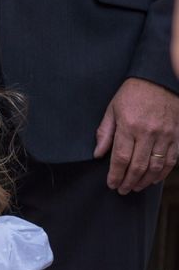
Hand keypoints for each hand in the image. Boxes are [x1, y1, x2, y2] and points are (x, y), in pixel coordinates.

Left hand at [94, 78, 178, 194]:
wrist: (159, 79)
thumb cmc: (132, 94)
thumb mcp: (112, 110)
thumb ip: (105, 133)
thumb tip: (98, 154)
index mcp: (129, 126)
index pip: (120, 158)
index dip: (115, 175)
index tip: (111, 184)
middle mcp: (148, 132)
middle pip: (138, 166)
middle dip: (129, 181)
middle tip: (122, 190)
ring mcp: (165, 134)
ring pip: (156, 166)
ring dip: (145, 181)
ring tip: (136, 187)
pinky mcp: (177, 135)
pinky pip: (172, 159)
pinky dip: (163, 173)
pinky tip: (154, 179)